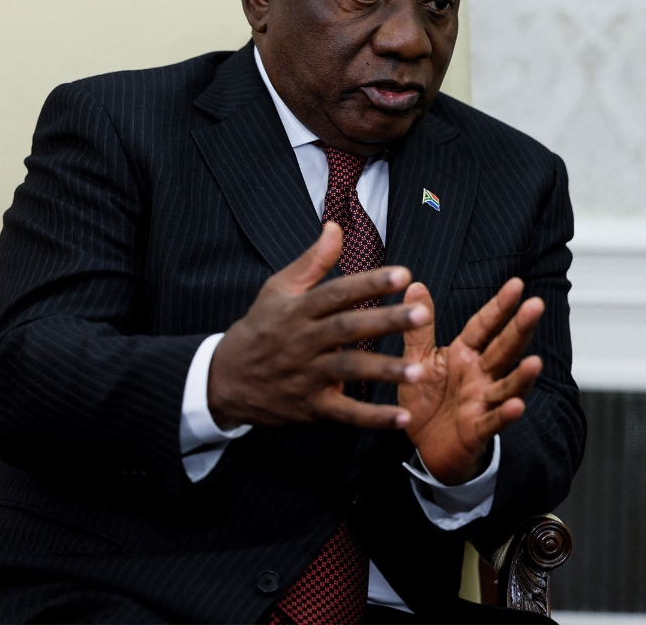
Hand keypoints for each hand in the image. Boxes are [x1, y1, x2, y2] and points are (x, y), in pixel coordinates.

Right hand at [207, 222, 425, 429]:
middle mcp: (304, 341)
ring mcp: (307, 376)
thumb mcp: (278, 289)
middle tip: (420, 315)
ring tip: (419, 370)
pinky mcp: (311, 406)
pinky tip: (402, 419)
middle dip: (386, 322)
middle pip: (348, 329)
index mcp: (298, 310)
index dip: (369, 283)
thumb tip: (336, 227)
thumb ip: (313, 261)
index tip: (403, 275)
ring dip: (384, 372)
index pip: (337, 293)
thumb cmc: (260, 328)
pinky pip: (345, 414)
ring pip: (349, 371)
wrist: (225, 380)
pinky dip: (373, 419)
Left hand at [398, 279, 544, 484]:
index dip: (499, 307)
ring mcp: (482, 401)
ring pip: (506, 386)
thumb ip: (419, 327)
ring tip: (535, 362)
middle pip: (503, 349)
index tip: (517, 284)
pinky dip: (504, 414)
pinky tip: (517, 406)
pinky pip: (492, 421)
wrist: (423, 445)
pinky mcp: (476, 429)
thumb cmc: (426, 399)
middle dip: (519, 329)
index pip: (484, 326)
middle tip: (536, 306)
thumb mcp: (418, 360)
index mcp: (465, 354)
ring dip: (522, 376)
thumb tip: (416, 285)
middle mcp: (479, 375)